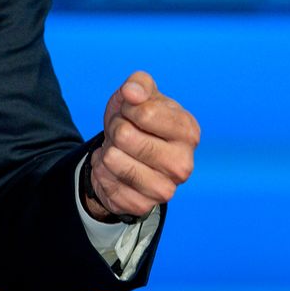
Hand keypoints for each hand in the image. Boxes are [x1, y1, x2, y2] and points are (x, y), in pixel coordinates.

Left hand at [84, 70, 198, 222]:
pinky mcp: (142, 206)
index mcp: (188, 132)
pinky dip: (101, 172)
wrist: (126, 155)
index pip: (145, 112)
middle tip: (122, 133)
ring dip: (107, 151)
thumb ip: (138, 84)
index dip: (128, 108)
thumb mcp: (139, 94)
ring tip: (119, 151)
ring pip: (112, 160)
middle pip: (125, 136)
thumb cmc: (138, 121)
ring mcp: (165, 189)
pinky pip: (105, 183)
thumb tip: (132, 92)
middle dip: (114, 129)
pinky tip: (113, 170)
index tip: (131, 113)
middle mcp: (183, 164)